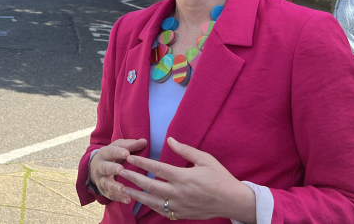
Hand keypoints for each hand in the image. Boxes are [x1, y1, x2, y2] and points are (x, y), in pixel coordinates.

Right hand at [88, 138, 147, 203]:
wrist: (95, 167)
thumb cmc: (111, 155)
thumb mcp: (118, 147)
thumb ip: (130, 145)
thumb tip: (144, 141)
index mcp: (104, 154)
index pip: (110, 152)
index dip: (118, 152)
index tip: (127, 153)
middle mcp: (100, 167)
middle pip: (104, 168)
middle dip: (112, 169)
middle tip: (121, 170)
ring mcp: (101, 180)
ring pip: (106, 184)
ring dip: (114, 186)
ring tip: (123, 188)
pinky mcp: (104, 190)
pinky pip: (110, 196)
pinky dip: (119, 198)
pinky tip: (128, 200)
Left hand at [119, 137, 255, 221]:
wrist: (232, 201)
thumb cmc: (220, 177)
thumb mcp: (205, 159)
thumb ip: (185, 150)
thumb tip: (169, 139)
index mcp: (184, 177)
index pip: (157, 169)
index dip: (142, 163)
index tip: (130, 158)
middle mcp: (180, 193)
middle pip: (150, 186)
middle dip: (133, 178)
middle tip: (121, 171)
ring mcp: (180, 206)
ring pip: (153, 201)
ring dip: (136, 195)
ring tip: (123, 188)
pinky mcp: (182, 214)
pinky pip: (162, 211)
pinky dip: (150, 206)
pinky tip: (142, 201)